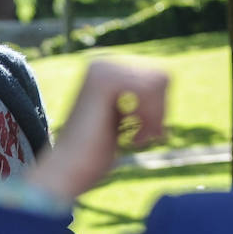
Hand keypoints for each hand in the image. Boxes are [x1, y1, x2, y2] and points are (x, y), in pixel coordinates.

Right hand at [27, 60, 167, 202]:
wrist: (67, 170)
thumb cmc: (93, 155)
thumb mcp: (122, 121)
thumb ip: (141, 101)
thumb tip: (165, 79)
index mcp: (106, 70)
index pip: (158, 77)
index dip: (160, 108)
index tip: (145, 134)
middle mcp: (102, 63)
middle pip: (161, 77)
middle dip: (160, 111)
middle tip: (141, 138)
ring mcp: (102, 68)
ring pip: (159, 81)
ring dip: (155, 116)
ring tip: (137, 139)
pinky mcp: (104, 80)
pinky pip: (150, 89)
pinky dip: (149, 117)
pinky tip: (133, 138)